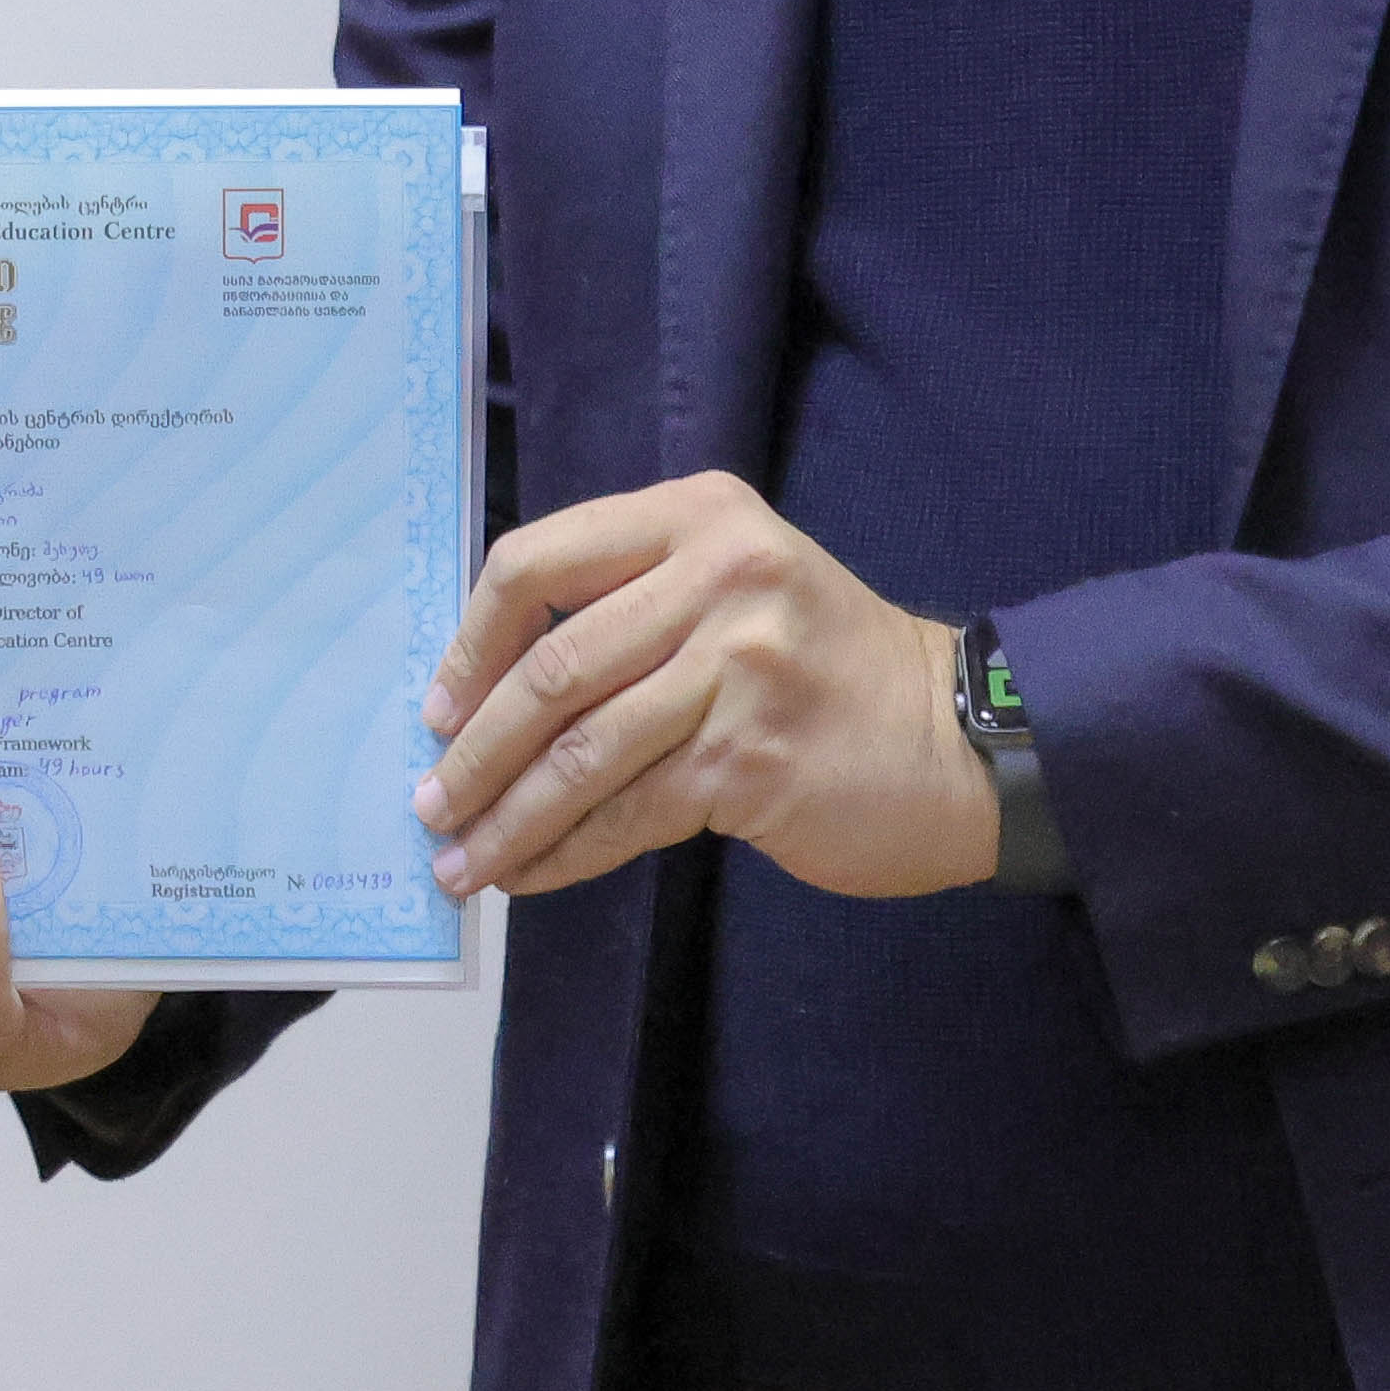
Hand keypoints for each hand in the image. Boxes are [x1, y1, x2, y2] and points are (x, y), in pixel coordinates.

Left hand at [413, 470, 1002, 902]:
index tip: (439, 708)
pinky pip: (625, 811)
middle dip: (474, 750)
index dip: (472, 643)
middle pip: (551, 667)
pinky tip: (528, 874)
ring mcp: (737, 666)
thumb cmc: (828, 668)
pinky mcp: (749, 758)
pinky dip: (564, 851)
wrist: (958, 741)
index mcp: (699, 515)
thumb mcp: (740, 585)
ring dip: (506, 816)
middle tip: (431, 804)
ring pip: (579, 751)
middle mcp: (718, 573)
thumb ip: (634, 603)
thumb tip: (490, 690)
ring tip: (461, 860)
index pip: (538, 561)